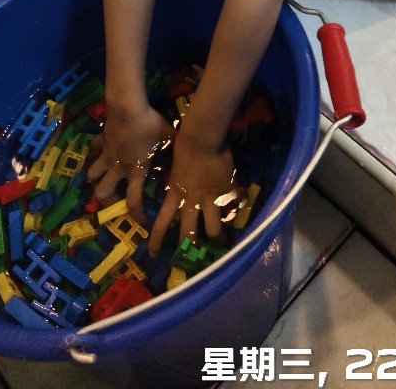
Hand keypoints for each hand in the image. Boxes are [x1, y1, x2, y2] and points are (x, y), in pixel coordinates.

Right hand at [87, 105, 172, 226]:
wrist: (128, 108)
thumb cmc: (150, 126)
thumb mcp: (169, 139)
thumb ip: (177, 149)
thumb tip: (193, 155)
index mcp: (136, 171)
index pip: (133, 201)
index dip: (137, 215)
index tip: (142, 223)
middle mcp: (119, 167)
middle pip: (102, 193)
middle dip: (105, 201)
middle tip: (113, 200)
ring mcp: (107, 155)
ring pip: (93, 174)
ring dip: (96, 178)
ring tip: (101, 178)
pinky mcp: (101, 141)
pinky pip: (94, 149)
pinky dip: (95, 151)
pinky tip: (100, 150)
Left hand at [148, 134, 244, 255]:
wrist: (201, 139)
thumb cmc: (182, 147)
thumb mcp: (173, 168)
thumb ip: (176, 182)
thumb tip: (174, 187)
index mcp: (175, 194)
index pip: (161, 222)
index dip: (156, 241)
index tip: (153, 254)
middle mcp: (192, 201)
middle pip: (189, 234)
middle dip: (191, 248)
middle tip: (194, 257)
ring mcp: (211, 198)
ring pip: (214, 229)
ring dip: (218, 238)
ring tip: (223, 242)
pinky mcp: (227, 190)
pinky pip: (238, 201)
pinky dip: (241, 202)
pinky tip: (243, 201)